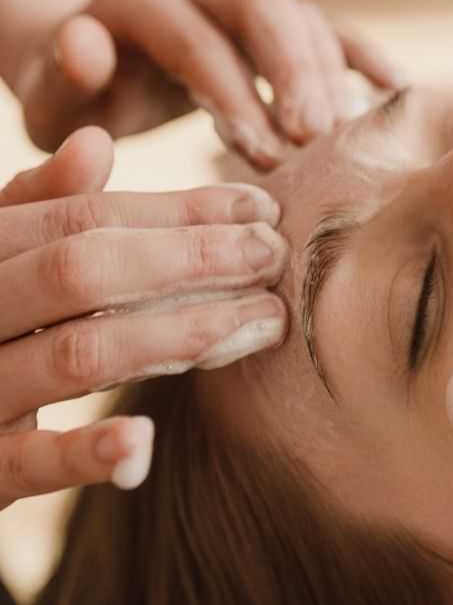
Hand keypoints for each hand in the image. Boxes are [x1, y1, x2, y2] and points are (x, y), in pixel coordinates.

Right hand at [0, 127, 289, 507]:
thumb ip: (36, 209)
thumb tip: (96, 142)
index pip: (80, 218)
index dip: (177, 210)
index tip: (260, 206)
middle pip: (83, 272)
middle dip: (190, 258)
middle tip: (273, 254)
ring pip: (77, 354)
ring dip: (178, 335)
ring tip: (264, 321)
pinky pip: (28, 462)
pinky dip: (86, 451)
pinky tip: (144, 438)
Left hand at [14, 0, 403, 168]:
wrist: (105, 71)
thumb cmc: (83, 100)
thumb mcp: (52, 98)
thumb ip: (62, 76)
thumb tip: (90, 47)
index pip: (196, 39)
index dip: (232, 93)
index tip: (260, 153)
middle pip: (261, 10)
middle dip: (293, 73)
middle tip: (316, 137)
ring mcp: (247, 0)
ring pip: (302, 18)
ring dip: (330, 77)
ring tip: (347, 138)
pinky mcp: (281, 24)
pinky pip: (333, 30)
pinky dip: (366, 58)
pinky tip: (397, 92)